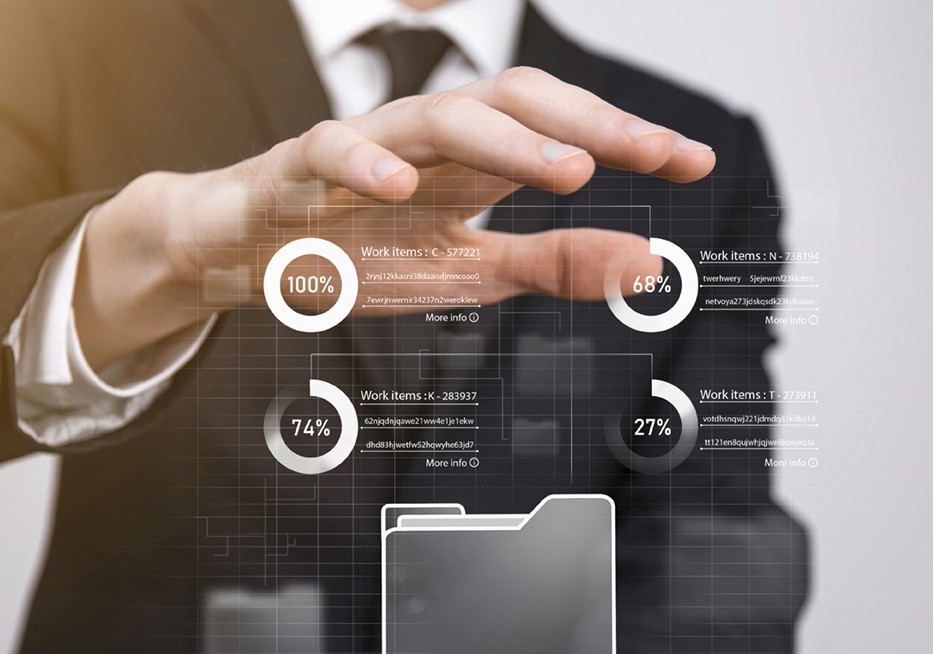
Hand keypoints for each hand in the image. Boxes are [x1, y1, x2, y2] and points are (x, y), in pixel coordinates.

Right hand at [75, 66, 713, 368]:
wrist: (240, 255)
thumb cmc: (358, 249)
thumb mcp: (472, 272)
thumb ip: (557, 265)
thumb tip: (650, 262)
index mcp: (477, 161)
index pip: (563, 129)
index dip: (628, 139)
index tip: (693, 160)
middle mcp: (429, 141)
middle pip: (515, 102)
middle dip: (588, 123)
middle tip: (649, 152)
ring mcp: (365, 149)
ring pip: (439, 118)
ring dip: (508, 142)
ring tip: (567, 171)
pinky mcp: (296, 173)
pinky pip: (328, 151)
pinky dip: (364, 163)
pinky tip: (400, 185)